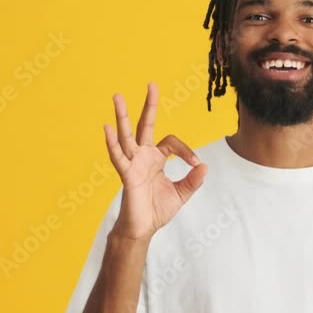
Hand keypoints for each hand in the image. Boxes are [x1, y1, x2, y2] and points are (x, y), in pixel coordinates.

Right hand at [103, 82, 207, 240]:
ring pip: (126, 135)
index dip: (186, 150)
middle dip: (149, 105)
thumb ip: (192, 181)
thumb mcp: (181, 194)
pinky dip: (112, 143)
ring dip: (122, 116)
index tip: (195, 164)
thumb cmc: (157, 210)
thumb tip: (204, 166)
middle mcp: (143, 156)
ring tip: (118, 96)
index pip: (172, 142)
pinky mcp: (126, 175)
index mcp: (156, 158)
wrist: (143, 229)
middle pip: (144, 125)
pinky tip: (107, 128)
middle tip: (152, 84)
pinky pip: (118, 157)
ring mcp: (133, 163)